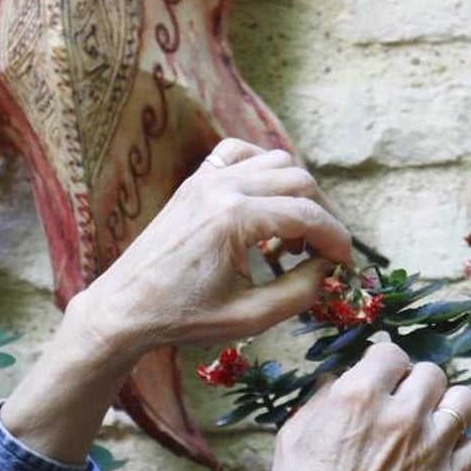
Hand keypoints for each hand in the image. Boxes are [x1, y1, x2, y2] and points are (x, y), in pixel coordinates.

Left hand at [72, 138, 352, 354]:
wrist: (125, 307)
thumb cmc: (182, 317)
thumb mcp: (250, 317)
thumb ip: (299, 291)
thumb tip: (328, 268)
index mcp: (234, 219)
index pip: (309, 213)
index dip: (337, 239)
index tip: (345, 265)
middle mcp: (221, 186)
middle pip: (299, 179)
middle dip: (322, 215)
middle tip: (321, 254)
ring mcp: (205, 177)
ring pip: (276, 161)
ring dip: (296, 193)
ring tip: (290, 238)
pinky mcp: (194, 180)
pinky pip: (240, 154)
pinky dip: (264, 170)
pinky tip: (265, 203)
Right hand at [263, 343, 470, 470]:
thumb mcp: (295, 433)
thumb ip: (320, 398)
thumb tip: (335, 378)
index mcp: (358, 395)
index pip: (391, 352)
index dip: (384, 364)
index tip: (381, 377)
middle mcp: (400, 414)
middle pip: (432, 372)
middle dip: (416, 382)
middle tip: (404, 401)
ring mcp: (430, 448)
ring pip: (466, 400)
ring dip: (449, 406)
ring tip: (433, 420)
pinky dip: (464, 447)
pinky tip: (445, 453)